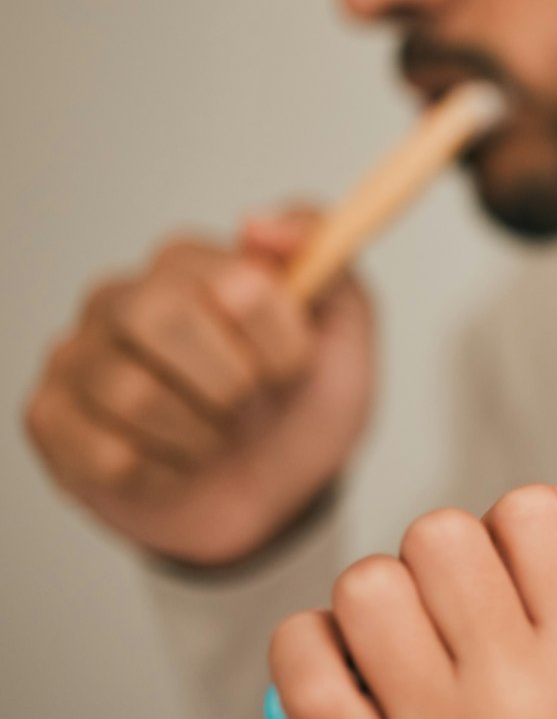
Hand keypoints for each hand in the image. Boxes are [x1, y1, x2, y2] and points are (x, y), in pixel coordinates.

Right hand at [21, 209, 373, 565]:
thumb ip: (329, 262)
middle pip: (164, 318)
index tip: (295, 370)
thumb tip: (259, 225)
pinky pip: (107, 455)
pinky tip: (172, 466)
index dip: (282, 343)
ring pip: (134, 394)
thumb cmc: (297, 404)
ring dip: (202, 437)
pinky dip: (163, 474)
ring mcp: (77, 356)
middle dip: (232, 384)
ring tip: (214, 439)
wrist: (274, 493)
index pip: (238, 283)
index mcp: (190, 263)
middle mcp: (121, 297)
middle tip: (250, 405)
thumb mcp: (345, 336)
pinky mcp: (50, 418)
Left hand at [268, 485, 556, 718]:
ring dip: (385, 598)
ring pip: (365, 585)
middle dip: (454, 557)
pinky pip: (299, 659)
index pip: (532, 513)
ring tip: (409, 642)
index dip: (524, 526)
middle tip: (466, 605)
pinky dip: (316, 645)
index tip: (524, 562)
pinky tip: (356, 672)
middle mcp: (511, 694)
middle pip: (441, 535)